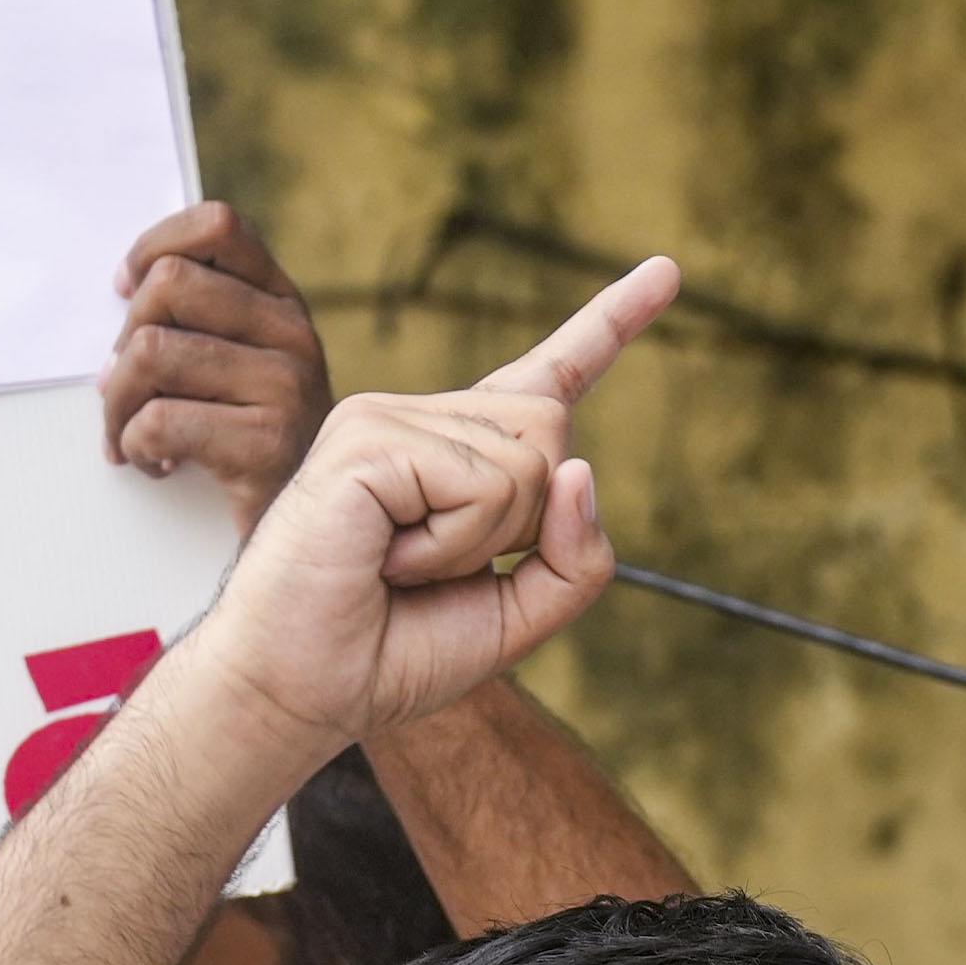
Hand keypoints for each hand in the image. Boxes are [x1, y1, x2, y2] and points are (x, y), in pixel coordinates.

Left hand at [101, 203, 331, 519]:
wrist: (309, 535)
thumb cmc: (257, 450)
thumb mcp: (241, 370)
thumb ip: (201, 322)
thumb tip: (124, 299)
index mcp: (282, 302)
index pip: (217, 227)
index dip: (154, 246)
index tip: (124, 290)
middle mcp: (292, 333)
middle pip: (169, 285)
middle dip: (121, 342)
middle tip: (117, 390)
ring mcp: (285, 385)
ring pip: (151, 352)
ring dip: (116, 403)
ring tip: (126, 434)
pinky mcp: (266, 443)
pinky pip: (159, 421)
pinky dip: (134, 447)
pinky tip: (152, 464)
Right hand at [177, 258, 675, 759]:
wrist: (298, 694)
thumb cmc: (387, 657)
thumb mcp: (517, 618)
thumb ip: (575, 559)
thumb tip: (582, 467)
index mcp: (460, 453)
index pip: (551, 375)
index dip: (612, 323)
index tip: (667, 270)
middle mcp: (422, 419)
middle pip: (553, 431)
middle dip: (523, 525)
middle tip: (432, 570)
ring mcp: (388, 417)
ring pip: (525, 462)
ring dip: (479, 545)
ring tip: (398, 568)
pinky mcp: (367, 438)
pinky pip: (478, 483)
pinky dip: (450, 544)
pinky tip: (385, 559)